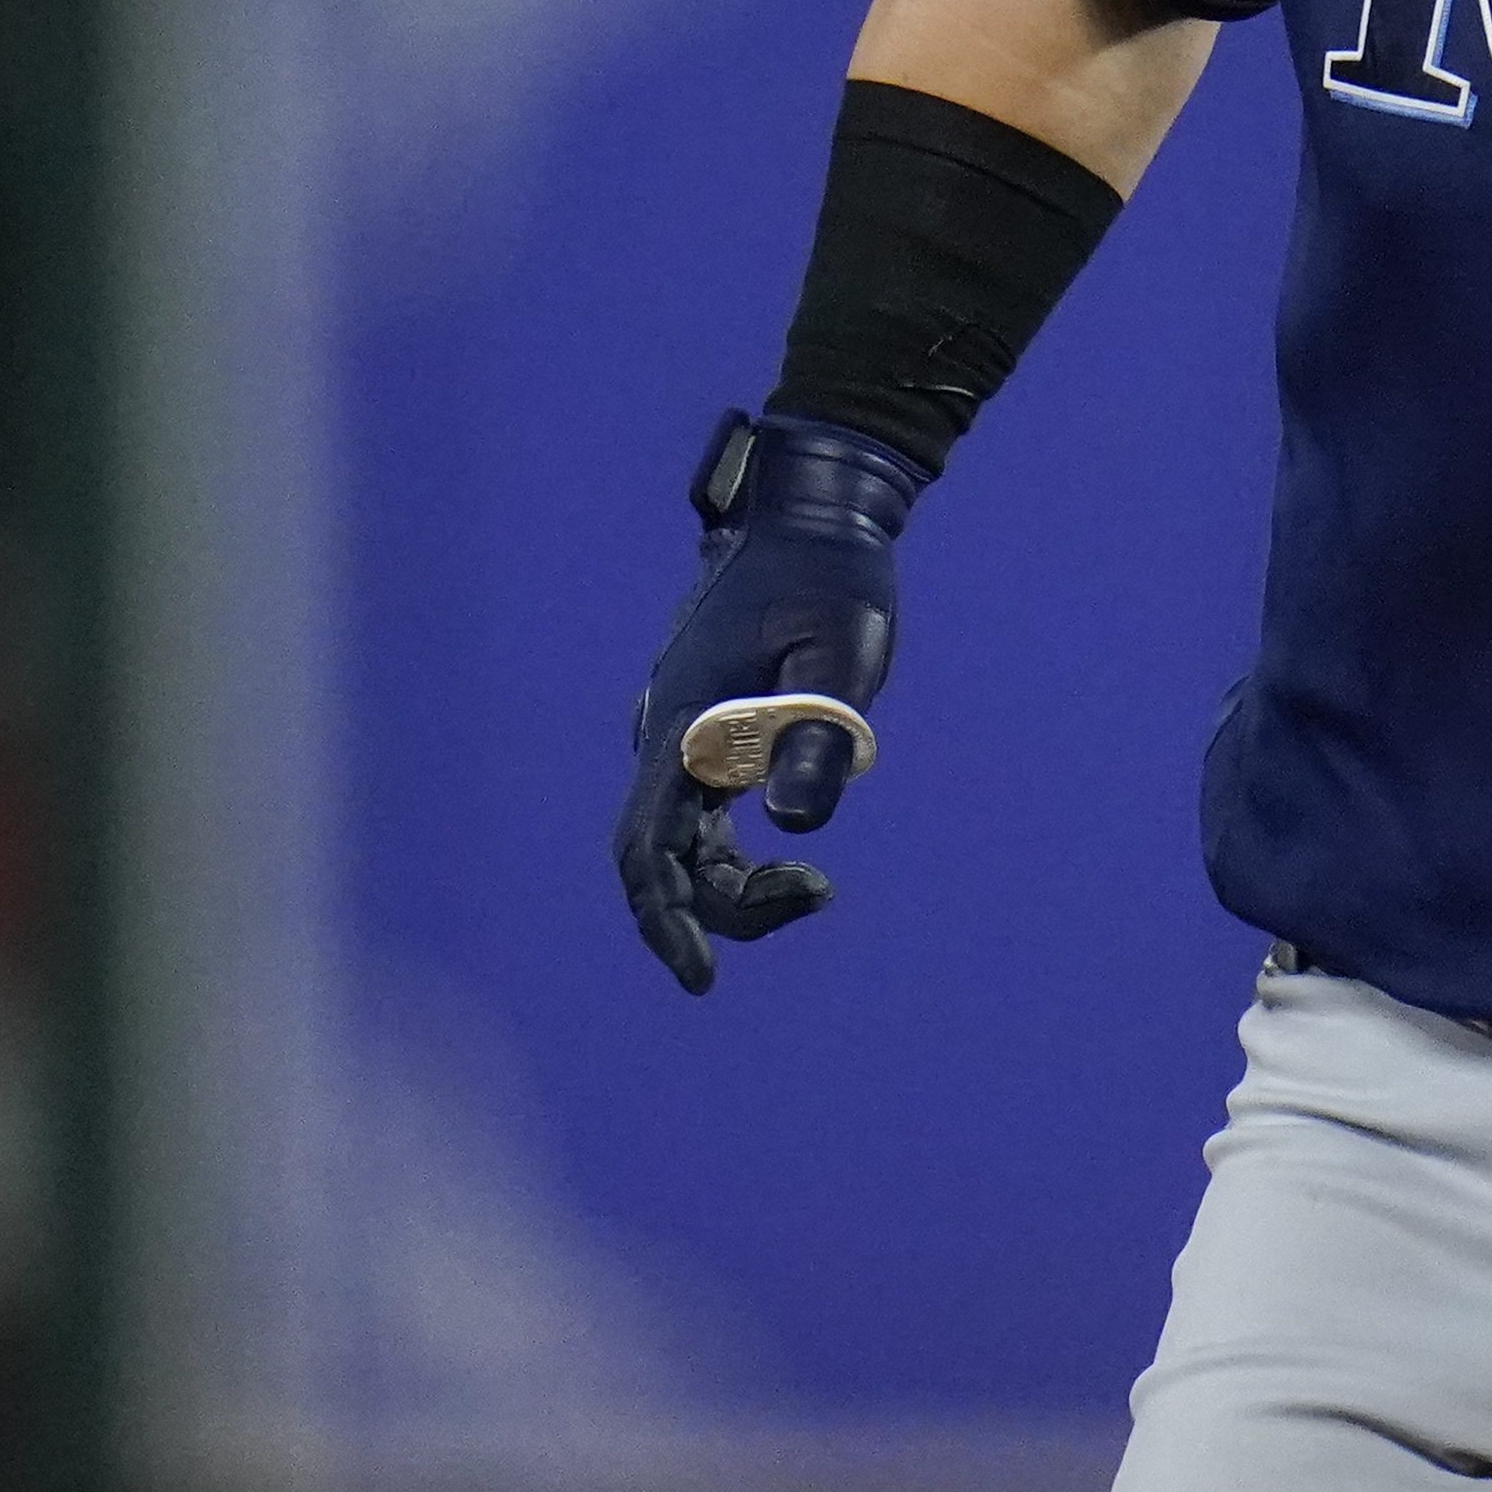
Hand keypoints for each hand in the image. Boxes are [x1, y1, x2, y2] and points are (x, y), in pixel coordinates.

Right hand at [614, 410, 920, 993]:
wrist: (815, 515)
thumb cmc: (835, 580)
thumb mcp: (842, 655)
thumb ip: (815, 733)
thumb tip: (793, 825)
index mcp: (686, 725)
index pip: (649, 848)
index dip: (667, 917)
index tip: (703, 976)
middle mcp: (668, 735)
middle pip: (661, 857)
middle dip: (715, 909)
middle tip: (809, 904)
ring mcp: (683, 733)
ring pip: (683, 840)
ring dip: (733, 884)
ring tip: (814, 891)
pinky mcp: (708, 729)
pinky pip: (702, 814)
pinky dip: (735, 854)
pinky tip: (793, 863)